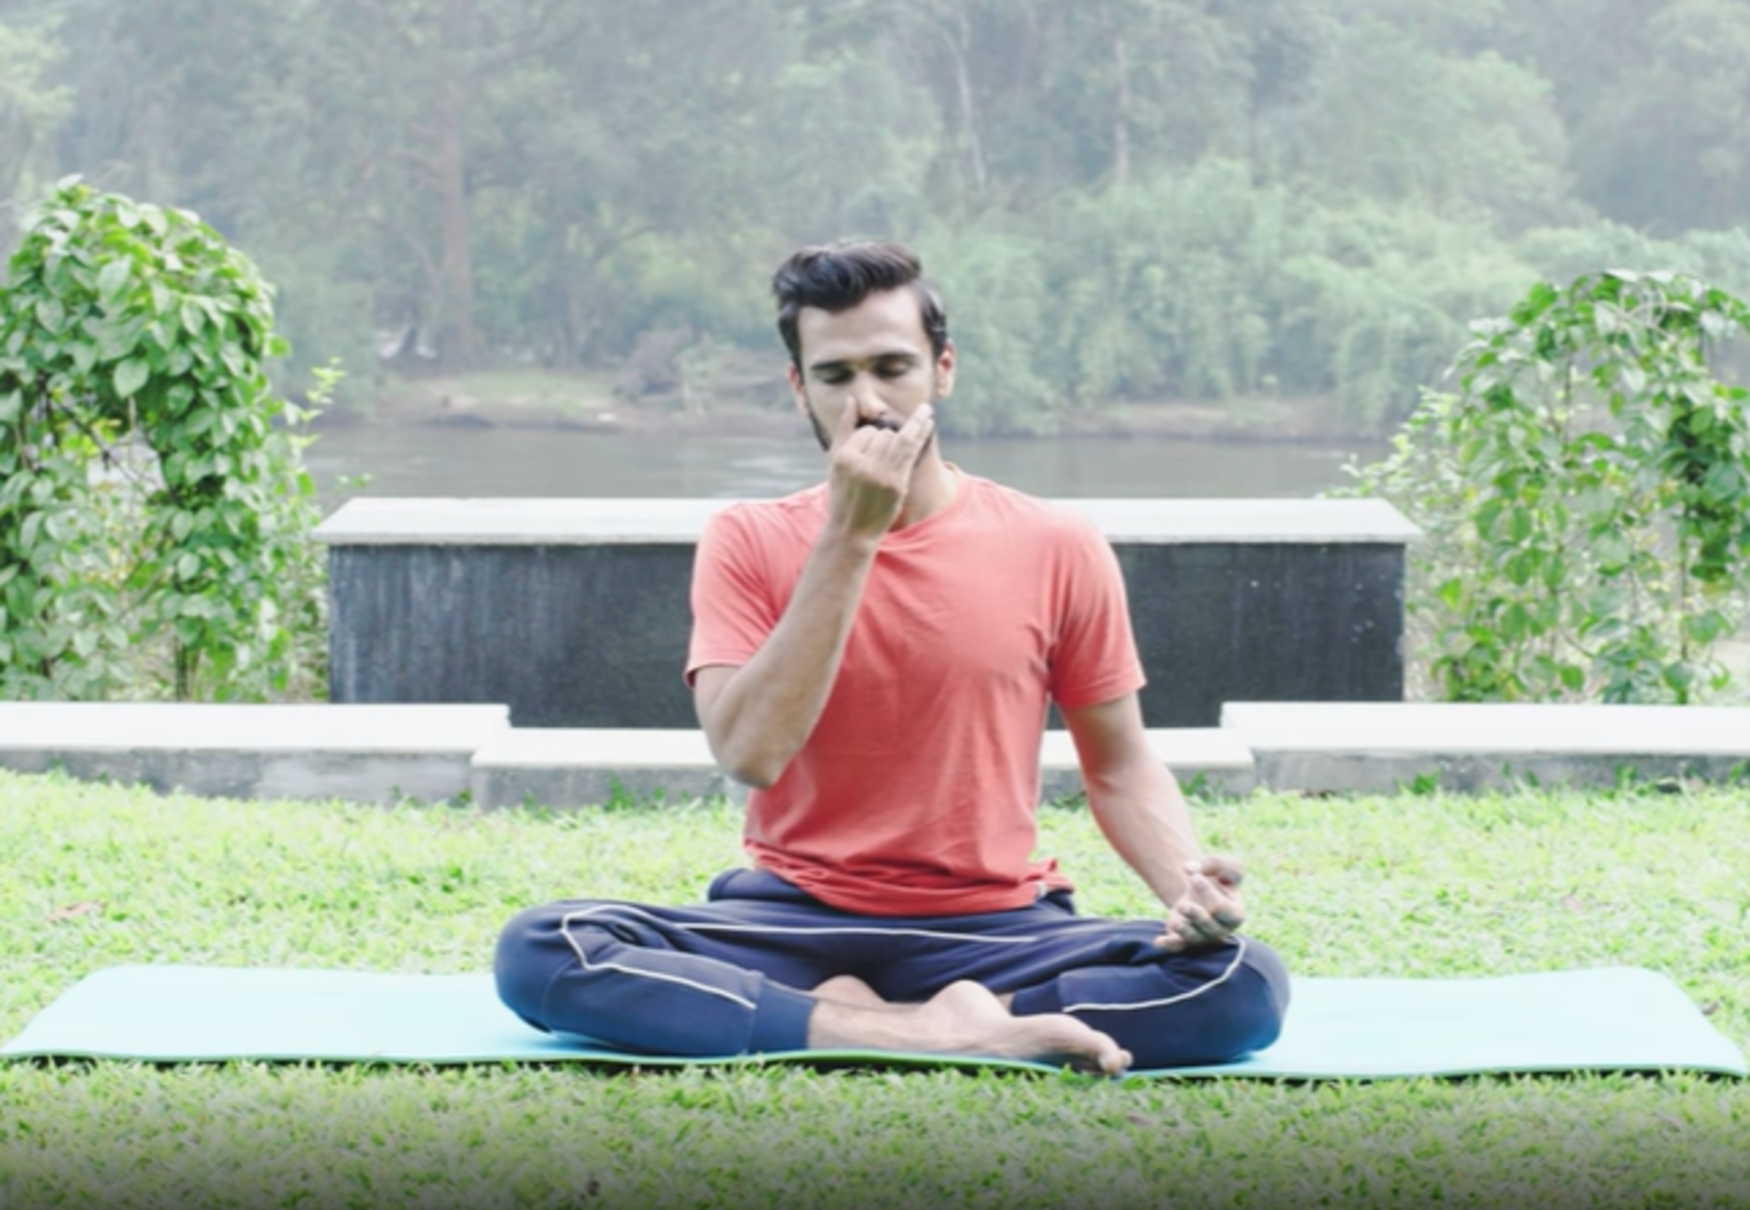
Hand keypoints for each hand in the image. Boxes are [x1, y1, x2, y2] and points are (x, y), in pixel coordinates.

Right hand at [826, 397, 934, 539]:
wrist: (852, 529)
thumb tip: (852, 399)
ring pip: (899, 439)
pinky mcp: (896, 484)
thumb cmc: (843, 493)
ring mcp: (880, 475)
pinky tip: (929, 423)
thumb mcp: (835, 462)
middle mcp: (862, 465)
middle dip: (890, 435)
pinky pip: (911, 452)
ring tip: (927, 411)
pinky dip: (921, 435)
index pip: (866, 432)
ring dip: (914, 426)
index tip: (875, 443)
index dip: (872, 435)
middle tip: (892, 447)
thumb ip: (844, 429)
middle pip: (883, 435)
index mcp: (844, 458)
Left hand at [1155, 855, 1245, 951]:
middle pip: (1207, 925)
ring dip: (1182, 928)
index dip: (1206, 892)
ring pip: (1193, 938)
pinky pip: (1177, 946)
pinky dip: (1168, 945)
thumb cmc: (1218, 878)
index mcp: (1235, 914)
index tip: (1194, 877)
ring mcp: (1203, 937)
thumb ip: (1215, 863)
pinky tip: (1158, 941)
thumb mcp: (1224, 866)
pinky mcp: (1185, 939)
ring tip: (1176, 916)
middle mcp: (1221, 930)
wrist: (1200, 889)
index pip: (1220, 908)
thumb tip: (1190, 869)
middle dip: (1194, 913)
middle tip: (1183, 903)